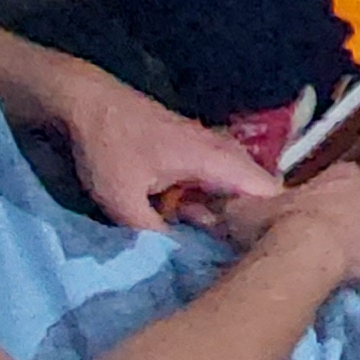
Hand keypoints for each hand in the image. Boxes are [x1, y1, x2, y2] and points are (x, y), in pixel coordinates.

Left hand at [41, 63, 279, 231]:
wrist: (88, 103)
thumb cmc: (108, 149)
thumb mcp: (123, 202)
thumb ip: (155, 233)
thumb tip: (179, 256)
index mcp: (212, 158)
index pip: (265, 187)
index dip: (271, 219)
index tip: (260, 247)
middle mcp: (218, 148)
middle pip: (256, 184)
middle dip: (254, 216)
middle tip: (241, 249)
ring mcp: (206, 144)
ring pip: (235, 179)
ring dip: (231, 206)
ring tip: (220, 237)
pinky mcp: (192, 146)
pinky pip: (217, 173)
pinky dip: (213, 195)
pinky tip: (193, 215)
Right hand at [210, 165, 359, 288]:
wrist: (307, 248)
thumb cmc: (278, 223)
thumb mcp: (249, 209)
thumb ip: (245, 205)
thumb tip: (227, 208)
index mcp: (342, 172)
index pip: (340, 184)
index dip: (326, 204)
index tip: (312, 221)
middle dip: (349, 218)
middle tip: (327, 242)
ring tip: (340, 260)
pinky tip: (356, 272)